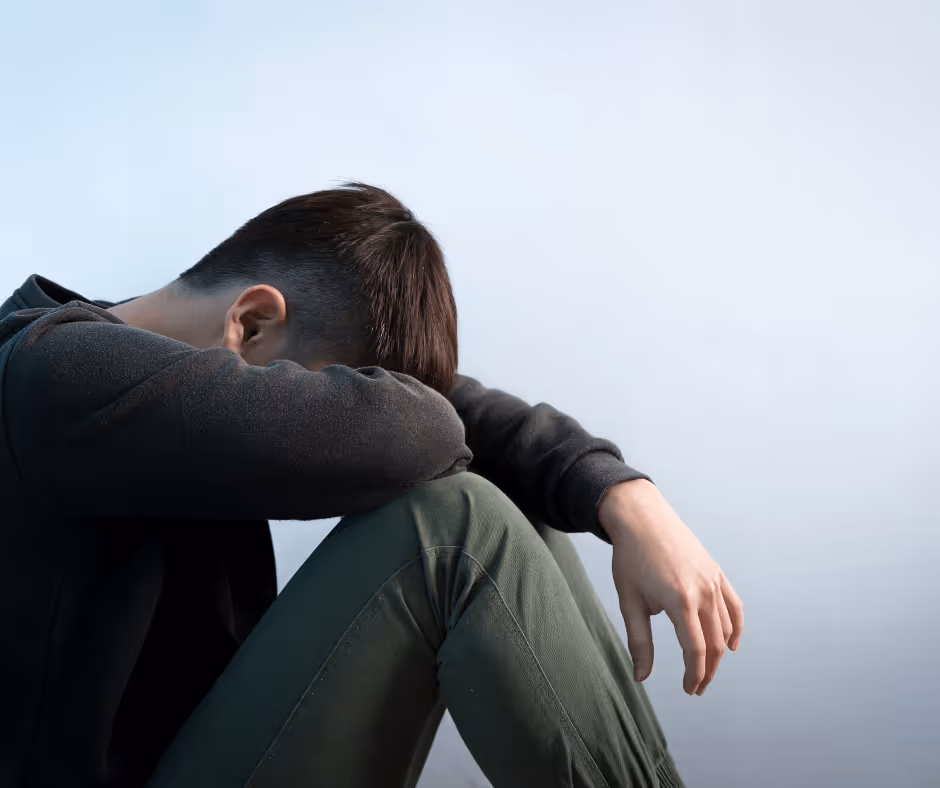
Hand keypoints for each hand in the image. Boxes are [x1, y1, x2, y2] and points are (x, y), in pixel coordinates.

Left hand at [598, 479, 742, 695]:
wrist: (642, 518)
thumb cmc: (630, 558)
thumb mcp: (629, 600)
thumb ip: (639, 641)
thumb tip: (641, 677)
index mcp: (680, 600)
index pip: (696, 650)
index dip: (695, 675)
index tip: (689, 690)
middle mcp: (703, 591)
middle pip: (715, 643)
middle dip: (708, 670)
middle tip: (697, 688)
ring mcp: (713, 580)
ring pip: (725, 627)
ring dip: (719, 653)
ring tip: (706, 669)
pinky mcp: (716, 572)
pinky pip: (734, 606)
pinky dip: (736, 628)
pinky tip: (731, 645)